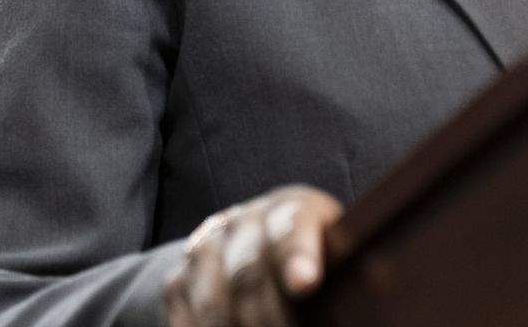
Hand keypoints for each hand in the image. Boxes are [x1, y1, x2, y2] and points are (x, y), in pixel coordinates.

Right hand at [164, 185, 341, 326]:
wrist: (257, 247)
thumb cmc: (318, 265)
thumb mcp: (338, 259)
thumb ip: (344, 273)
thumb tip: (348, 298)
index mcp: (293, 210)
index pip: (292, 228)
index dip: (297, 256)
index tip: (305, 284)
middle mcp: (244, 222)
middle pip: (248, 273)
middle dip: (269, 320)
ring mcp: (206, 249)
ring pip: (213, 301)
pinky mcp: (178, 281)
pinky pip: (185, 318)